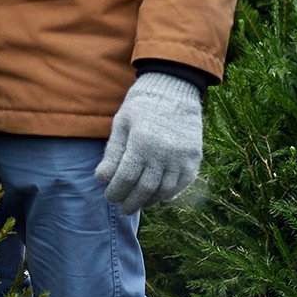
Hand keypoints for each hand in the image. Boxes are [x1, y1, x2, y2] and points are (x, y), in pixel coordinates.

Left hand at [95, 73, 203, 213]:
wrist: (174, 89)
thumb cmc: (142, 105)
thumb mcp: (121, 123)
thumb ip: (113, 153)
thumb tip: (102, 179)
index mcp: (143, 141)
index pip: (126, 177)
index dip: (116, 191)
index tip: (109, 196)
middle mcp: (165, 152)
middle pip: (145, 188)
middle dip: (130, 201)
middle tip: (122, 207)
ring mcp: (182, 157)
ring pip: (163, 190)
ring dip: (148, 201)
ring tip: (137, 203)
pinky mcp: (194, 159)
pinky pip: (180, 185)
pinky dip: (167, 194)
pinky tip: (155, 196)